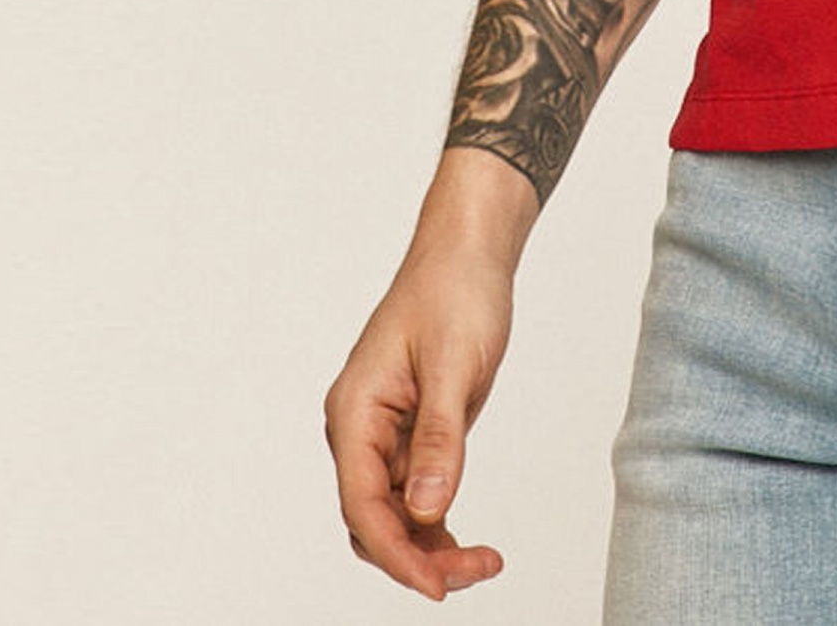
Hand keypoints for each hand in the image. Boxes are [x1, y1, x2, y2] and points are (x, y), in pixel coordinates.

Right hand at [325, 240, 514, 601]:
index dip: (397, 553)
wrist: (468, 251)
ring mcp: (384, 432)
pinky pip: (414, 493)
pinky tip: (467, 543)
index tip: (437, 585)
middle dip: (418, 556)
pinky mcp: (410, 431)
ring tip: (482, 563)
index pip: (363, 504)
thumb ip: (439, 439)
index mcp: (354, 412)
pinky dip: (437, 522)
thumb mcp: (453, 365)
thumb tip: (428, 512)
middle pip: (374, 519)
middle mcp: (360, 428)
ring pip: (394, 514)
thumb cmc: (454, 290)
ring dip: (430, 545)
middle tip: (476, 571)